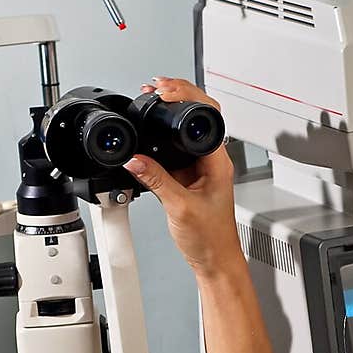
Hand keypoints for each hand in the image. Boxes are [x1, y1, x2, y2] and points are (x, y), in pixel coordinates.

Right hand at [125, 76, 240, 276]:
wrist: (214, 262)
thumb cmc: (211, 239)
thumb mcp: (179, 207)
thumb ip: (155, 180)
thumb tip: (135, 159)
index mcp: (218, 161)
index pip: (206, 115)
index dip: (185, 96)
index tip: (163, 91)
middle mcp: (211, 161)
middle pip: (195, 118)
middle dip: (175, 99)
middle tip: (153, 91)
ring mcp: (199, 169)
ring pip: (181, 136)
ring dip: (165, 122)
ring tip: (148, 109)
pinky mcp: (187, 180)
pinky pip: (171, 155)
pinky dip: (159, 145)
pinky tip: (146, 146)